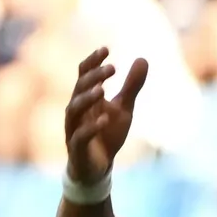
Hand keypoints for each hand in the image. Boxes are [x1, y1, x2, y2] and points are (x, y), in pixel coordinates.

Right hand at [64, 48, 147, 183]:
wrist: (99, 168)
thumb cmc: (107, 134)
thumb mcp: (124, 108)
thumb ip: (131, 86)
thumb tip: (143, 58)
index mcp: (86, 98)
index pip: (84, 74)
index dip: (93, 61)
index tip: (106, 49)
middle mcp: (77, 110)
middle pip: (79, 88)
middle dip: (93, 77)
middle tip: (112, 68)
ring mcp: (74, 129)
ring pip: (74, 110)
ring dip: (87, 98)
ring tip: (102, 89)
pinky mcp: (77, 148)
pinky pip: (80, 136)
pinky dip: (91, 128)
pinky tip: (105, 119)